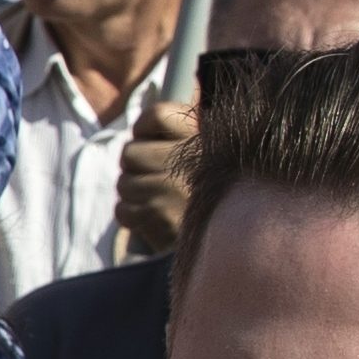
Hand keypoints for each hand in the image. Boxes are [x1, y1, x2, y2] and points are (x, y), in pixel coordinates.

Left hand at [115, 96, 199, 257]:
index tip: (151, 142)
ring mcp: (172, 188)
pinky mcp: (158, 216)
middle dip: (135, 169)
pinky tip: (157, 220)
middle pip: (130, 152)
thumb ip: (178, 134)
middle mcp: (189, 159)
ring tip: (161, 203)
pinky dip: (134, 218)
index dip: (143, 129)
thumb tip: (145, 124)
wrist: (234, 243)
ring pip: (124, 183)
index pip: (155, 115)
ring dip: (135, 196)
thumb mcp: (207, 155)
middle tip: (155, 180)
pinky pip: (123, 210)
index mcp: (202, 138)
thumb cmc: (210, 196)